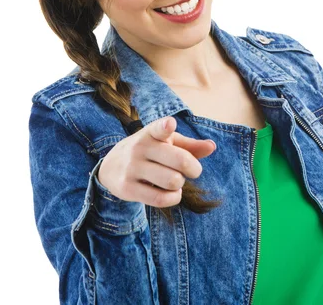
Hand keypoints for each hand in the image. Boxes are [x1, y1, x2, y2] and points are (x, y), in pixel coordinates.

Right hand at [97, 116, 216, 206]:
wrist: (109, 168)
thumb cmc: (149, 152)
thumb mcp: (166, 143)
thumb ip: (190, 145)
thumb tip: (212, 146)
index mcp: (151, 133)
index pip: (158, 128)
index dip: (166, 127)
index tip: (170, 124)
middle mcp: (140, 148)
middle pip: (179, 160)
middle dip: (194, 169)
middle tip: (193, 171)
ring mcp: (132, 168)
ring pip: (172, 181)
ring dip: (180, 184)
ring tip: (176, 181)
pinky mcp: (127, 188)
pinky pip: (160, 199)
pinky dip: (173, 198)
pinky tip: (172, 193)